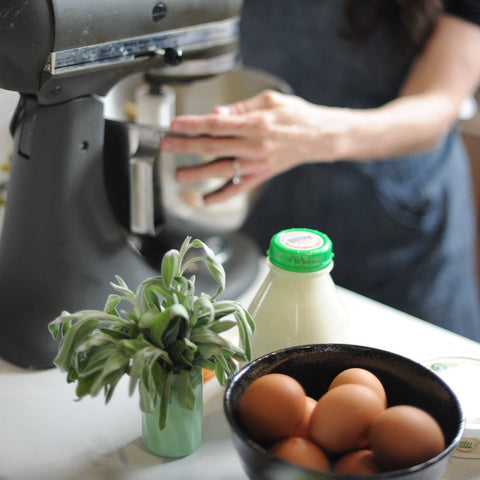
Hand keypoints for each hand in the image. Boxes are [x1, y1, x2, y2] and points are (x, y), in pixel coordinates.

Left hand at [160, 90, 342, 204]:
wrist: (319, 137)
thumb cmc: (295, 115)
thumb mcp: (269, 100)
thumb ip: (240, 108)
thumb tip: (215, 115)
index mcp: (255, 124)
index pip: (217, 125)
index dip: (193, 125)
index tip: (174, 124)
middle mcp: (254, 146)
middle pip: (213, 148)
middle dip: (186, 147)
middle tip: (165, 145)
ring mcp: (257, 164)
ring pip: (221, 171)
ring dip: (198, 174)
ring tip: (178, 176)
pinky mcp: (261, 176)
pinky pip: (238, 189)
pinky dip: (221, 196)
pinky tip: (206, 200)